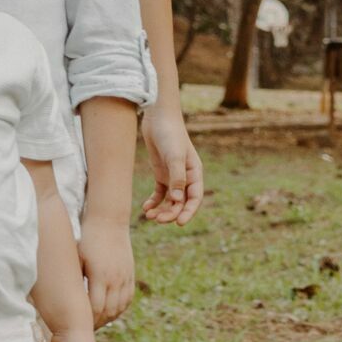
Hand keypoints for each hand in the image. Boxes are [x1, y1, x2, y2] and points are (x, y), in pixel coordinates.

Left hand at [78, 217, 134, 327]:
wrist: (109, 223)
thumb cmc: (86, 240)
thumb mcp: (76, 257)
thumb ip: (73, 278)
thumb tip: (60, 296)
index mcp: (99, 275)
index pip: (95, 307)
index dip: (88, 320)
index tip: (78, 325)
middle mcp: (115, 278)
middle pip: (109, 311)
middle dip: (97, 323)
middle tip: (85, 330)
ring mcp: (125, 277)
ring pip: (120, 307)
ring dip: (109, 318)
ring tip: (97, 323)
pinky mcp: (130, 275)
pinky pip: (128, 299)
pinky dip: (119, 309)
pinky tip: (110, 313)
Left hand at [141, 109, 203, 225]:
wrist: (157, 118)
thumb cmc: (170, 134)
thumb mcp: (174, 156)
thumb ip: (177, 178)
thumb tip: (178, 201)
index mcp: (195, 173)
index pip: (195, 198)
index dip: (188, 212)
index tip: (179, 223)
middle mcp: (186, 177)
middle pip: (181, 202)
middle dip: (171, 213)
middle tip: (157, 219)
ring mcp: (173, 176)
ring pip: (170, 200)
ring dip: (162, 209)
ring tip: (149, 215)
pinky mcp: (161, 173)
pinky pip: (160, 193)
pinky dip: (154, 201)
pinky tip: (146, 207)